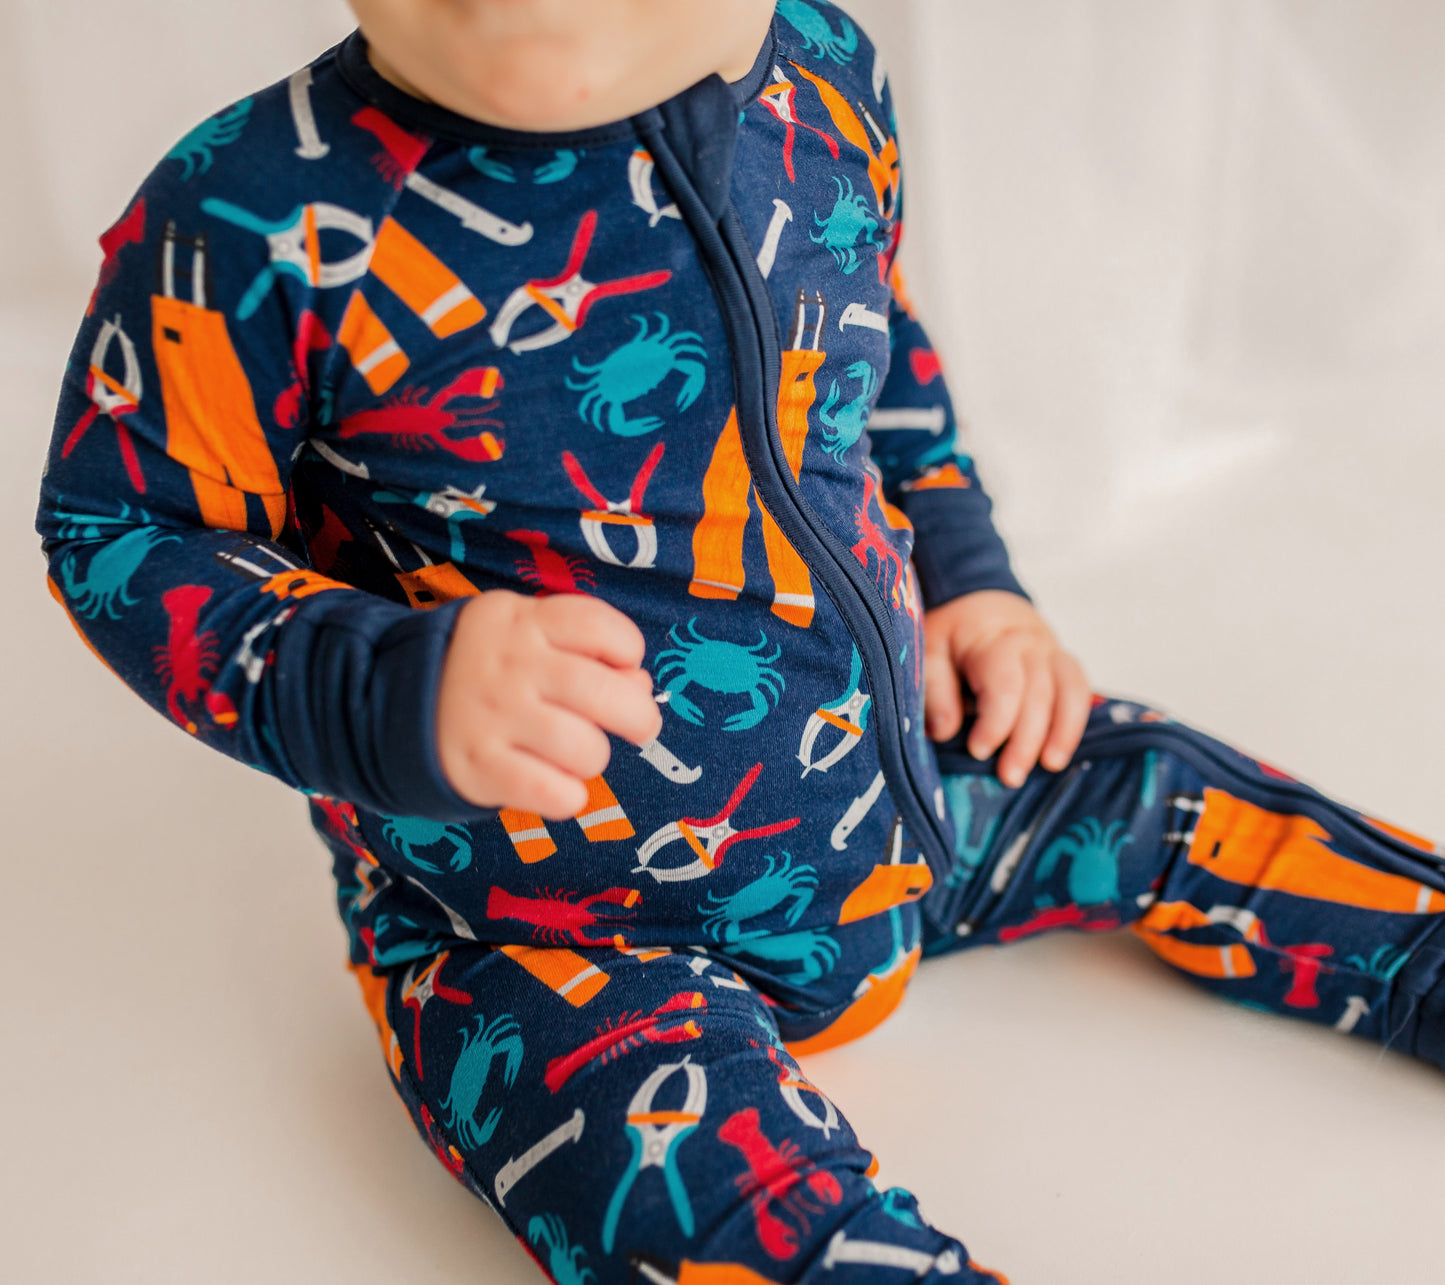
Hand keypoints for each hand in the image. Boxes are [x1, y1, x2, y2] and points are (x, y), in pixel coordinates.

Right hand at [436, 590, 662, 818]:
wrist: (393, 703)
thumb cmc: (489, 671)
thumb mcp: (525, 637)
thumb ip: (584, 651)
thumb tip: (640, 686)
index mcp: (522, 620)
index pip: (598, 625)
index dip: (628, 649)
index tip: (623, 666)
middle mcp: (508, 664)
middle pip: (604, 692)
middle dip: (638, 715)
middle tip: (639, 726)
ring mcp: (492, 716)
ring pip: (585, 748)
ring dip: (594, 757)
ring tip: (578, 754)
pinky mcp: (478, 766)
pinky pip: (553, 792)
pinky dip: (570, 796)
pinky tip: (559, 786)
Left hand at [922, 590, 1090, 787]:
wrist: (979, 599)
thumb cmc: (951, 632)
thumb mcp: (929, 650)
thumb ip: (935, 689)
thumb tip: (943, 732)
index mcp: (994, 639)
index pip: (1005, 684)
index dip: (996, 722)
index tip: (978, 750)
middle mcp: (1030, 644)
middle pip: (1039, 694)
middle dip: (1026, 739)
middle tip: (1010, 776)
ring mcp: (1052, 652)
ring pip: (1068, 691)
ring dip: (1062, 732)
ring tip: (1049, 766)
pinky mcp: (1063, 664)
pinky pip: (1079, 691)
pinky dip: (1074, 722)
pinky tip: (1061, 751)